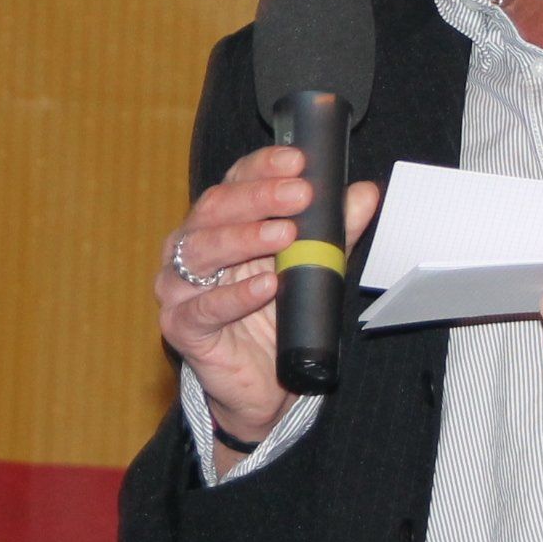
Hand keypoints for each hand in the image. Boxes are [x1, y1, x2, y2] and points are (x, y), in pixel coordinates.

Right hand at [156, 146, 382, 446]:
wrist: (264, 381)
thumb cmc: (277, 313)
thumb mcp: (312, 265)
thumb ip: (334, 230)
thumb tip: (364, 193)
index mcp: (218, 221)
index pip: (235, 180)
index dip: (263, 166)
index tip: (298, 161)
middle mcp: (190, 245)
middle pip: (215, 207)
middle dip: (260, 197)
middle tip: (300, 194)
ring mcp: (178, 286)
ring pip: (202, 251)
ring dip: (245, 238)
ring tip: (284, 235)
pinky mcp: (180, 326)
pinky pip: (204, 308)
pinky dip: (235, 296)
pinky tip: (265, 286)